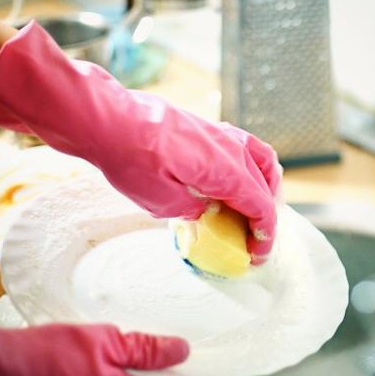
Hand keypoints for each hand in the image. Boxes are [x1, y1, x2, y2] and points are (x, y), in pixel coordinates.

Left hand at [0, 21, 280, 262]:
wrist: (109, 119)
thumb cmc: (130, 158)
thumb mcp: (162, 201)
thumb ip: (193, 210)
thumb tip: (206, 212)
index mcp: (225, 170)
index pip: (260, 206)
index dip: (264, 235)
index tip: (257, 255)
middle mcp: (232, 150)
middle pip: (264, 189)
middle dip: (264, 219)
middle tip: (253, 242)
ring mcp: (224, 135)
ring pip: (263, 164)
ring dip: (265, 191)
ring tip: (255, 211)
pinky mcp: (212, 129)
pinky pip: (248, 149)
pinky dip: (254, 168)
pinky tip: (242, 179)